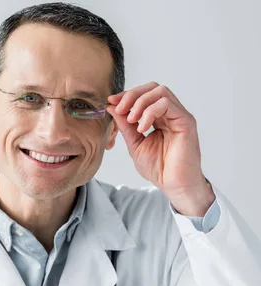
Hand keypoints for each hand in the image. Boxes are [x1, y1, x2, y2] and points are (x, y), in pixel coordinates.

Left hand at [106, 82, 214, 216]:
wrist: (173, 185)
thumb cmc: (158, 168)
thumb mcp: (134, 143)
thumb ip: (125, 125)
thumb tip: (112, 106)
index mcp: (159, 117)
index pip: (144, 95)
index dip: (127, 95)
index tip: (111, 102)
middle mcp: (171, 113)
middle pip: (152, 88)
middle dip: (132, 95)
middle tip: (120, 109)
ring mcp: (179, 116)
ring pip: (160, 92)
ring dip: (140, 103)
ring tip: (132, 120)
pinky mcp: (186, 121)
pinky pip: (167, 104)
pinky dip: (150, 112)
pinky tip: (142, 128)